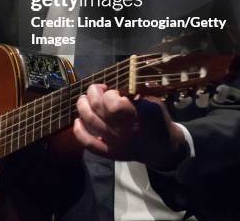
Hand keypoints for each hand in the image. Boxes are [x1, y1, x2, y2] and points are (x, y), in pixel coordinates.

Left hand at [73, 84, 187, 169]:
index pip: (112, 103)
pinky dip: (79, 131)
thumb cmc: (157, 120)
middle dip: (92, 93)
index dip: (109, 93)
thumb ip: (134, 94)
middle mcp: (123, 132)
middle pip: (97, 109)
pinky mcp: (109, 153)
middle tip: (97, 88)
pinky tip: (78, 120)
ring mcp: (114, 144)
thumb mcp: (152, 102)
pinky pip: (89, 143)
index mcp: (136, 117)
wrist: (162, 148)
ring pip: (90, 122)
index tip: (114, 90)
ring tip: (85, 99)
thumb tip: (114, 85)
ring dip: (83, 106)